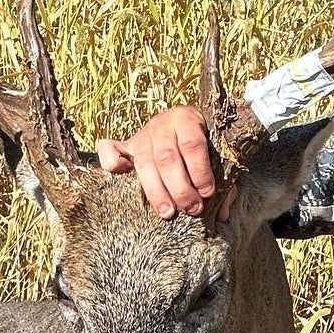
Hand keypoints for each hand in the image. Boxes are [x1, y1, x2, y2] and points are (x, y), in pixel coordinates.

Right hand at [97, 106, 231, 219]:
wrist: (182, 124)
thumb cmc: (204, 144)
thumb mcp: (216, 155)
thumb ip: (223, 181)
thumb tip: (221, 213)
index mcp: (187, 119)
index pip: (192, 144)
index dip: (200, 170)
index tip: (207, 192)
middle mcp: (162, 124)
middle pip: (167, 157)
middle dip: (180, 187)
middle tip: (192, 208)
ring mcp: (142, 134)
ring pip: (145, 162)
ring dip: (156, 190)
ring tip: (168, 212)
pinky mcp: (126, 144)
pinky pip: (110, 149)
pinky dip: (111, 161)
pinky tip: (122, 175)